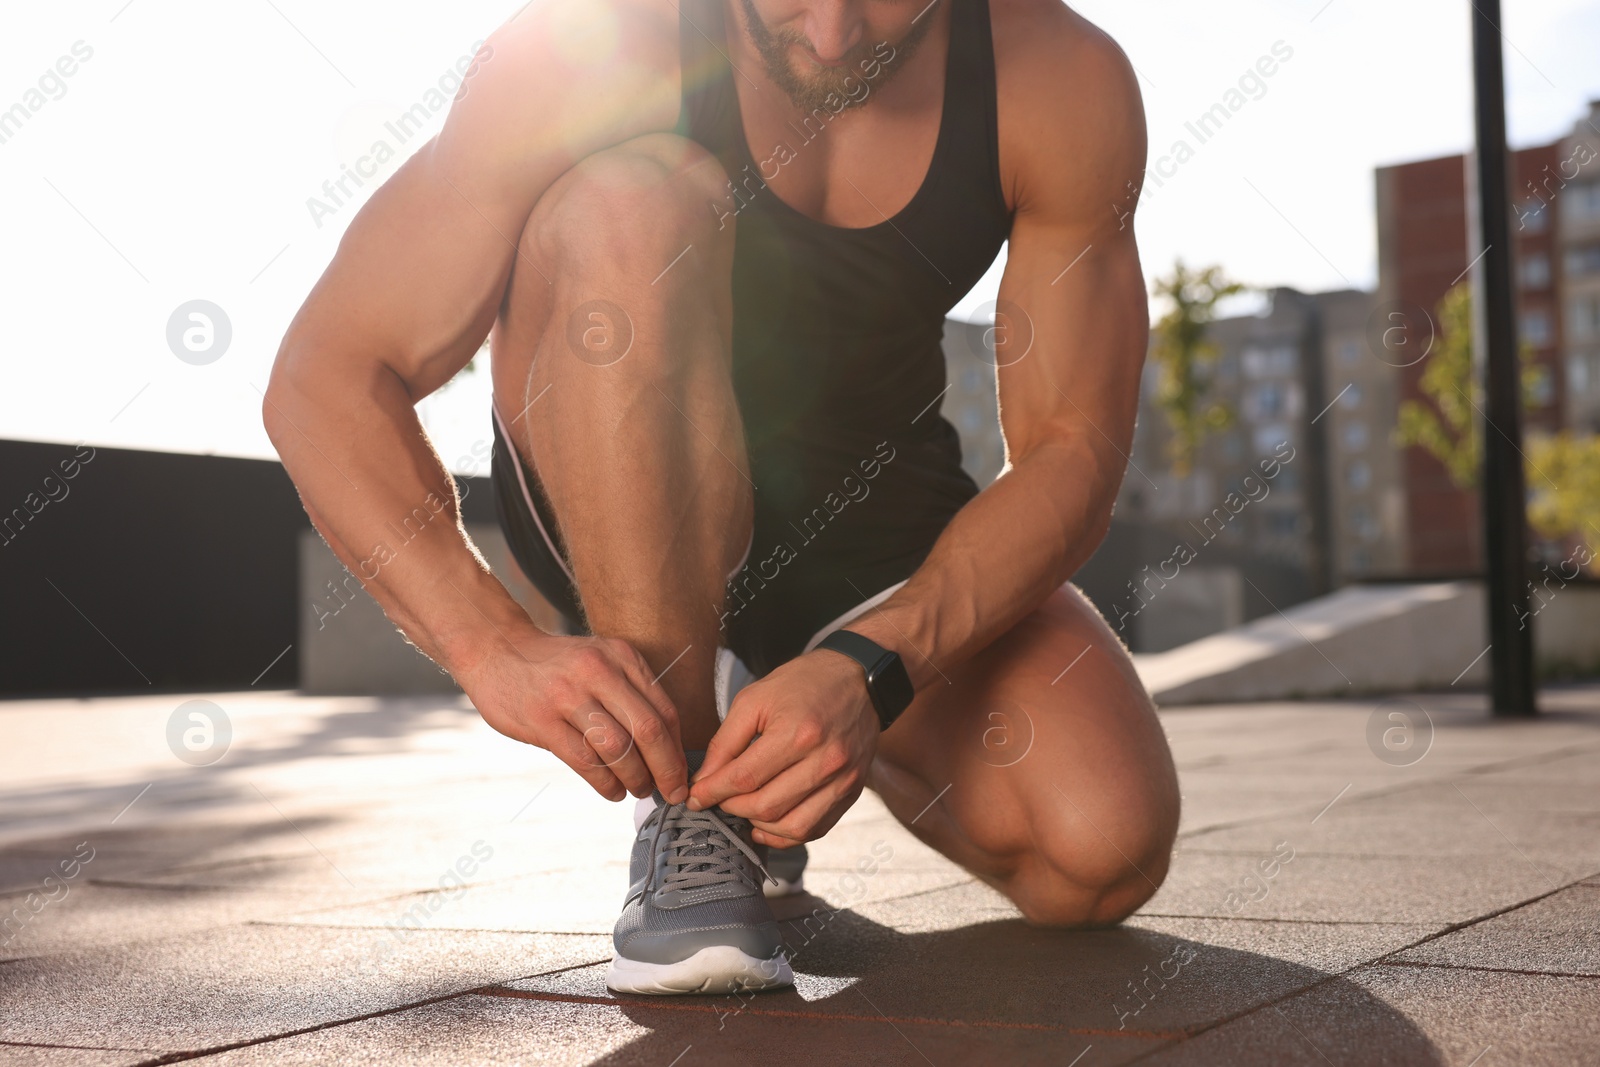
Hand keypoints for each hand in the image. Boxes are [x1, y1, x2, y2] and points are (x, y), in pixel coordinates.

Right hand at [460, 628, 686, 804]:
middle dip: (666, 770)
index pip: (664, 710)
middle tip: (672, 793)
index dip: (677, 750)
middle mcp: (599, 671)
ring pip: (618, 749)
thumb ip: (631, 693)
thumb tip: (666, 748)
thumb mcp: (600, 660)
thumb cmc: (557, 665)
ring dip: (635, 778)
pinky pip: (584, 760)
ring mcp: (568, 695)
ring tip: (638, 790)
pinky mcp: (542, 720)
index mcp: (621, 657)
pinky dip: (605, 783)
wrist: (496, 649)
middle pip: (648, 730)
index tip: (682, 775)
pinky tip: (612, 791)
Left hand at [688, 649, 878, 846]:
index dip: (713, 792)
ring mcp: (843, 780)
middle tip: (718, 799)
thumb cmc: (803, 684)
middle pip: (766, 806)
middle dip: (732, 808)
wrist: (859, 679)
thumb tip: (704, 780)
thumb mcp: (756, 698)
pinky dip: (785, 834)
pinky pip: (814, 828)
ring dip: (758, 825)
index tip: (695, 797)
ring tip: (743, 809)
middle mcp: (825, 761)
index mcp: (798, 733)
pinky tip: (768, 823)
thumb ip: (725, 741)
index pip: (744, 778)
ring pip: (791, 827)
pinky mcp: (852, 791)